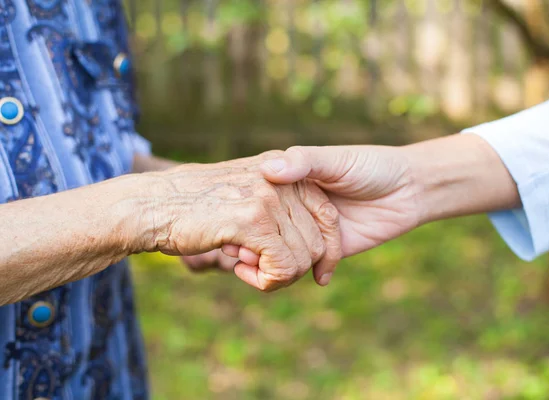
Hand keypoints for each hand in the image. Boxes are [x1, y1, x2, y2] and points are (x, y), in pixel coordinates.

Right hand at [138, 152, 341, 290]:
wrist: (151, 205)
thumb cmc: (194, 207)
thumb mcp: (243, 195)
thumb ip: (277, 208)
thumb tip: (307, 244)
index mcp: (283, 170)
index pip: (328, 216)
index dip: (326, 251)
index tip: (320, 275)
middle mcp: (281, 180)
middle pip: (318, 243)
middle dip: (296, 269)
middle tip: (263, 270)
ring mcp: (268, 198)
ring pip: (302, 259)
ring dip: (277, 277)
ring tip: (247, 268)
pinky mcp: (252, 219)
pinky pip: (283, 266)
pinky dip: (267, 281)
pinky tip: (241, 271)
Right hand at [259, 136, 518, 260]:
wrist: (409, 189)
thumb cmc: (370, 166)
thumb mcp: (334, 160)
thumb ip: (303, 163)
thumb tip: (267, 170)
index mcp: (292, 182)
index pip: (256, 202)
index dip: (242, 216)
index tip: (227, 227)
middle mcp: (297, 207)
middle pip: (264, 231)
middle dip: (250, 246)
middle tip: (237, 255)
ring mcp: (312, 231)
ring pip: (281, 251)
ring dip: (267, 262)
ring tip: (253, 269)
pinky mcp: (329, 251)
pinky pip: (306, 267)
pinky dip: (291, 275)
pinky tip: (277, 278)